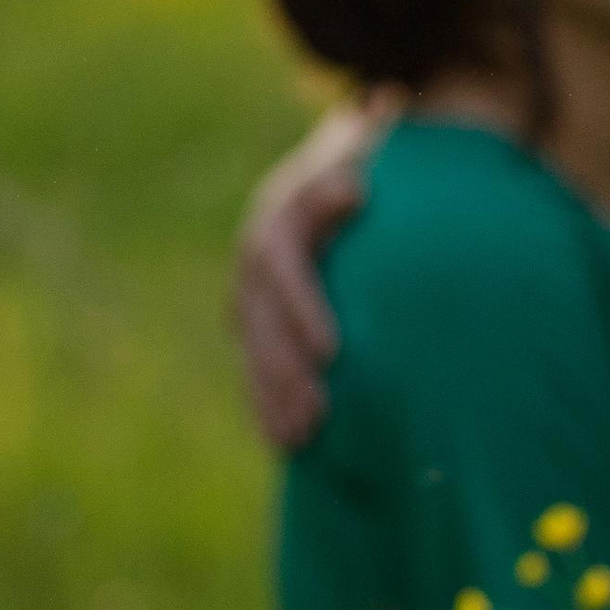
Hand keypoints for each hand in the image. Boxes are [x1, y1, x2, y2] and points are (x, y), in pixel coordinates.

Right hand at [231, 98, 388, 447]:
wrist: (335, 182)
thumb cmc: (357, 178)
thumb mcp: (356, 166)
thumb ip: (349, 181)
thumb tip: (355, 191)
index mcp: (275, 229)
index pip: (284, 272)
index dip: (304, 311)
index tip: (334, 351)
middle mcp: (253, 269)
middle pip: (264, 325)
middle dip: (288, 372)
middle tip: (320, 413)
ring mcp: (251, 301)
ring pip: (255, 354)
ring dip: (275, 398)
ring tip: (301, 438)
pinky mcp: (259, 327)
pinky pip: (257, 369)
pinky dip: (267, 405)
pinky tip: (285, 443)